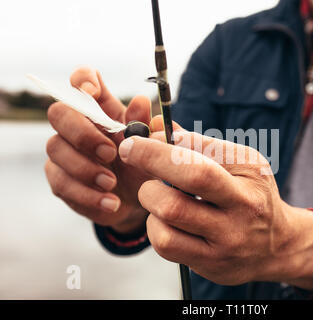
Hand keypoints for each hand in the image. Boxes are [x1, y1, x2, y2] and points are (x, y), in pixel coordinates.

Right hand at [45, 67, 152, 233]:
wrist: (137, 201)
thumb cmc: (141, 164)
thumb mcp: (150, 147)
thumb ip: (144, 124)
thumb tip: (141, 101)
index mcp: (101, 109)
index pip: (81, 80)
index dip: (82, 79)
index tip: (93, 91)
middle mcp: (76, 125)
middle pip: (59, 112)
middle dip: (83, 133)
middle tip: (110, 153)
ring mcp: (63, 151)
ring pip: (55, 148)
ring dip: (85, 168)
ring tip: (112, 183)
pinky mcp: (59, 179)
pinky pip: (61, 182)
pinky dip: (87, 194)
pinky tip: (111, 203)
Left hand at [119, 127, 312, 290]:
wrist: (278, 246)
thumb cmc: (253, 195)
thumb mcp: (240, 163)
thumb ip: (199, 144)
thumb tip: (157, 127)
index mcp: (249, 178)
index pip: (200, 159)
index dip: (159, 148)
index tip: (134, 141)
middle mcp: (241, 211)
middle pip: (184, 189)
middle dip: (150, 168)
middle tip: (137, 161)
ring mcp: (226, 243)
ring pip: (168, 221)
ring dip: (151, 201)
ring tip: (158, 195)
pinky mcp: (211, 265)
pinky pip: (167, 245)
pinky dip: (156, 227)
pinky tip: (166, 220)